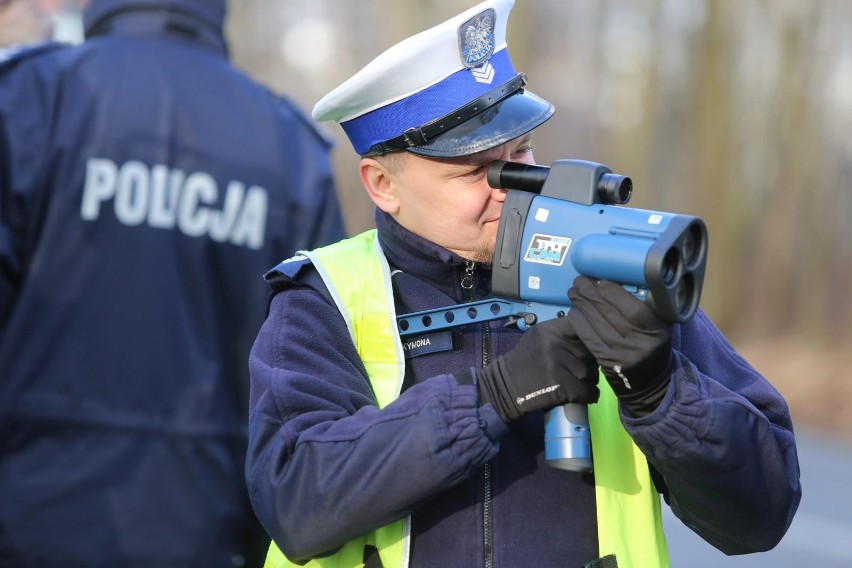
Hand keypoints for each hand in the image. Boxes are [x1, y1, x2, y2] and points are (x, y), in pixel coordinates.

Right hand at [469, 315, 599, 423]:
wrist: (504, 387)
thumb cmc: (523, 362)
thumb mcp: (537, 338)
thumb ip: (560, 334)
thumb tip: (587, 335)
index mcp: (550, 330)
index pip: (581, 327)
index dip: (588, 337)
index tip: (589, 344)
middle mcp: (556, 345)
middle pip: (589, 353)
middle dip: (589, 362)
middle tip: (581, 369)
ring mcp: (560, 367)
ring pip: (591, 373)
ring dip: (589, 380)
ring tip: (579, 382)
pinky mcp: (563, 388)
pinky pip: (589, 391)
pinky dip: (589, 395)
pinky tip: (583, 395)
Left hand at [566, 276, 672, 415]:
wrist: (651, 381)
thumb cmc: (651, 343)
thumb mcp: (659, 324)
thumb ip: (648, 305)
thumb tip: (625, 279)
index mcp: (657, 330)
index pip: (633, 310)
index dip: (614, 294)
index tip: (601, 281)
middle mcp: (641, 344)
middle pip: (611, 314)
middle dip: (591, 295)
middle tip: (579, 281)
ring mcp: (623, 355)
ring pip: (598, 325)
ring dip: (582, 305)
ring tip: (574, 292)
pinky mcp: (608, 363)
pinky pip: (589, 339)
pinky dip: (579, 323)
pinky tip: (573, 311)